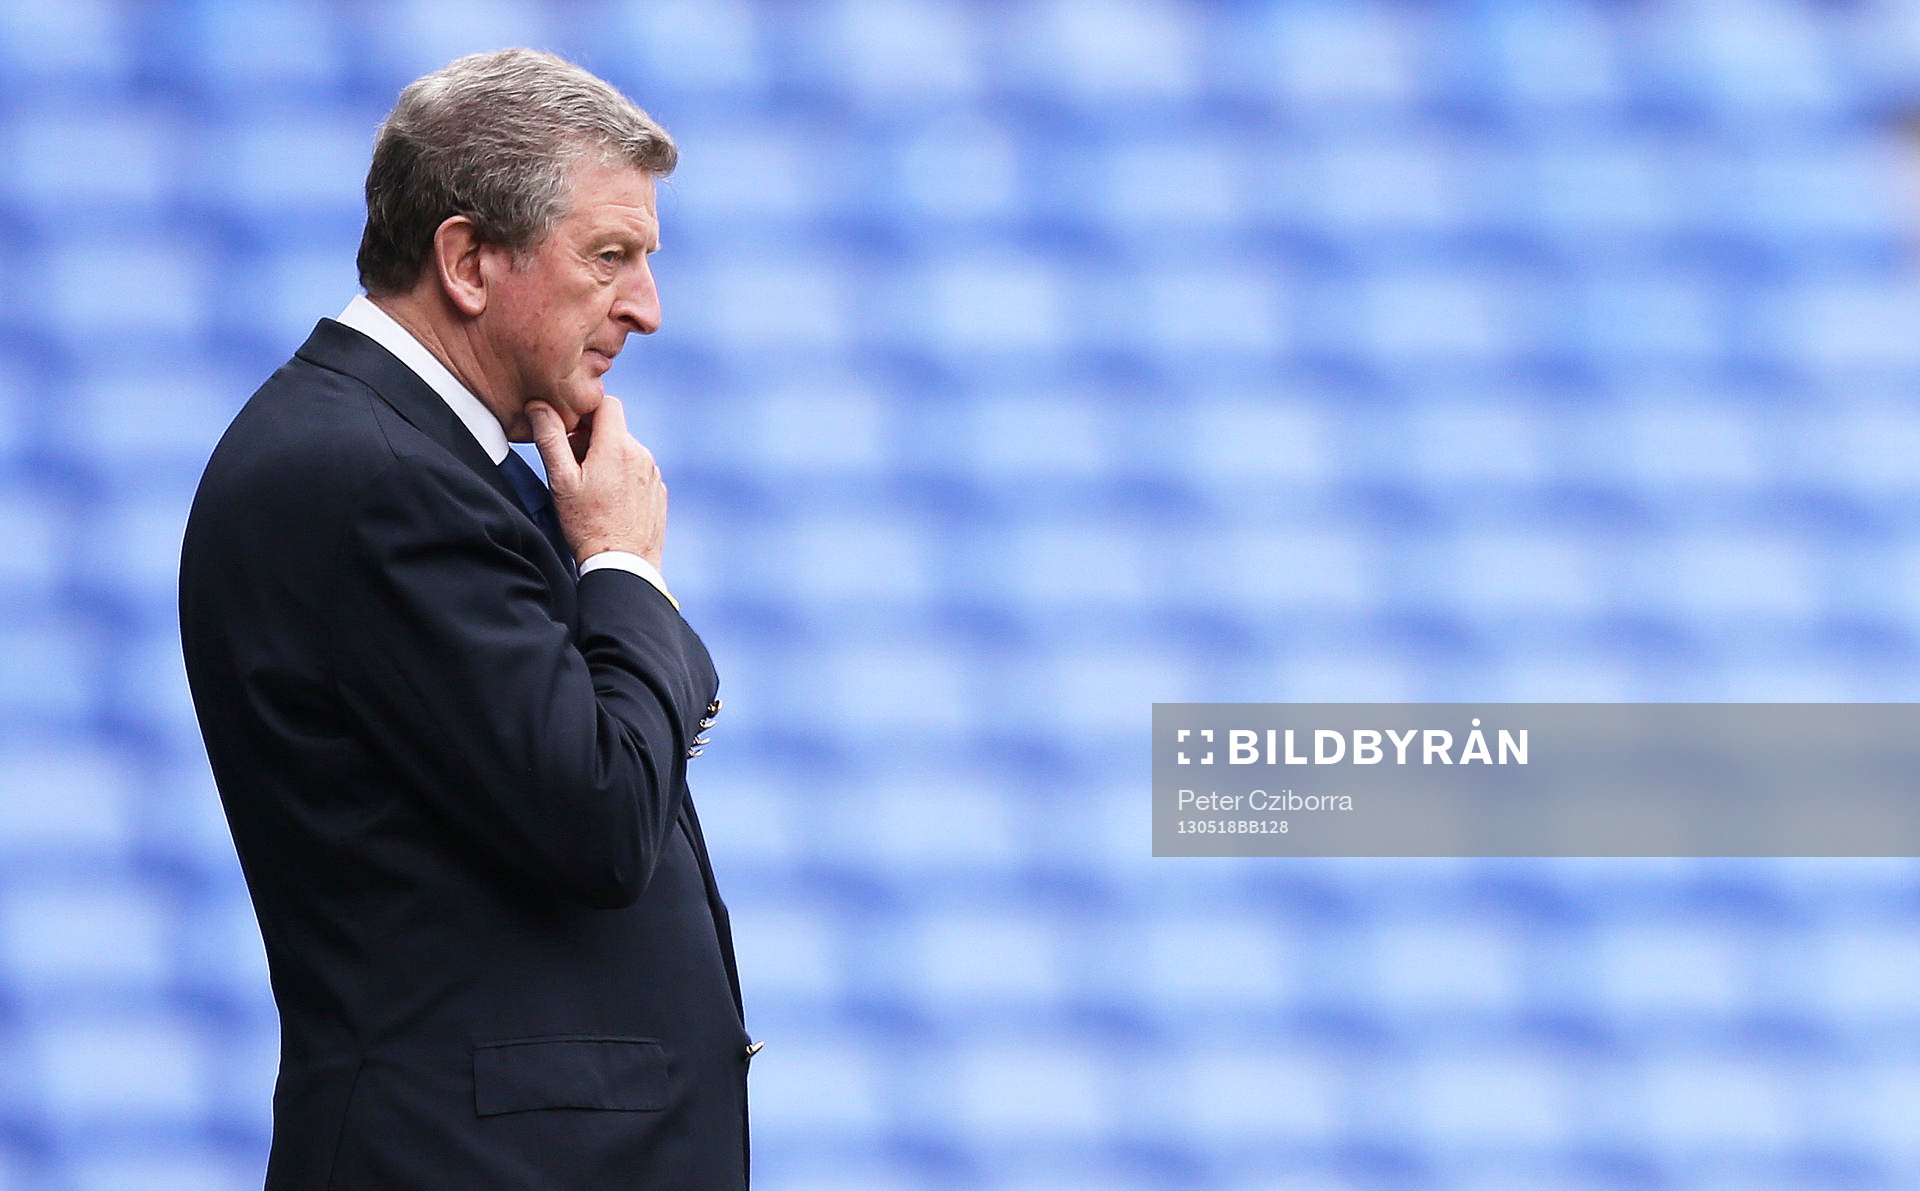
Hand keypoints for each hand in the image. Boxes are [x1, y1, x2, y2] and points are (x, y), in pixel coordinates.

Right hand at [526, 397, 665, 569]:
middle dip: (591, 439)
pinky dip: (621, 476)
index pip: (606, 403)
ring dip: (606, 458)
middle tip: (573, 467)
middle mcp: (641, 454)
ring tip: (590, 488)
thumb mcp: (561, 481)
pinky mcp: (658, 491)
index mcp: (617, 446)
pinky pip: (637, 471)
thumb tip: (539, 405)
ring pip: (625, 450)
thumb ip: (550, 438)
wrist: (623, 565)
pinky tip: (608, 501)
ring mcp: (653, 473)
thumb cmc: (588, 525)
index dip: (585, 411)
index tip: (570, 433)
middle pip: (614, 428)